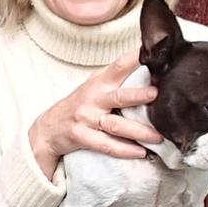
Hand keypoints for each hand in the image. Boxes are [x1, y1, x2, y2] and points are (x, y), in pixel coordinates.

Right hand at [28, 50, 161, 179]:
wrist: (48, 128)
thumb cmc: (80, 104)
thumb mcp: (94, 85)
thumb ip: (115, 77)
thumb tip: (146, 67)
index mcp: (99, 82)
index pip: (118, 66)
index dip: (133, 59)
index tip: (150, 54)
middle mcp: (93, 98)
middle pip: (118, 96)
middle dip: (138, 95)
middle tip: (156, 94)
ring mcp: (86, 118)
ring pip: (115, 125)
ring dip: (138, 131)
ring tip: (158, 135)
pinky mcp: (81, 136)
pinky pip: (106, 145)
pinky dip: (124, 150)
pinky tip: (140, 152)